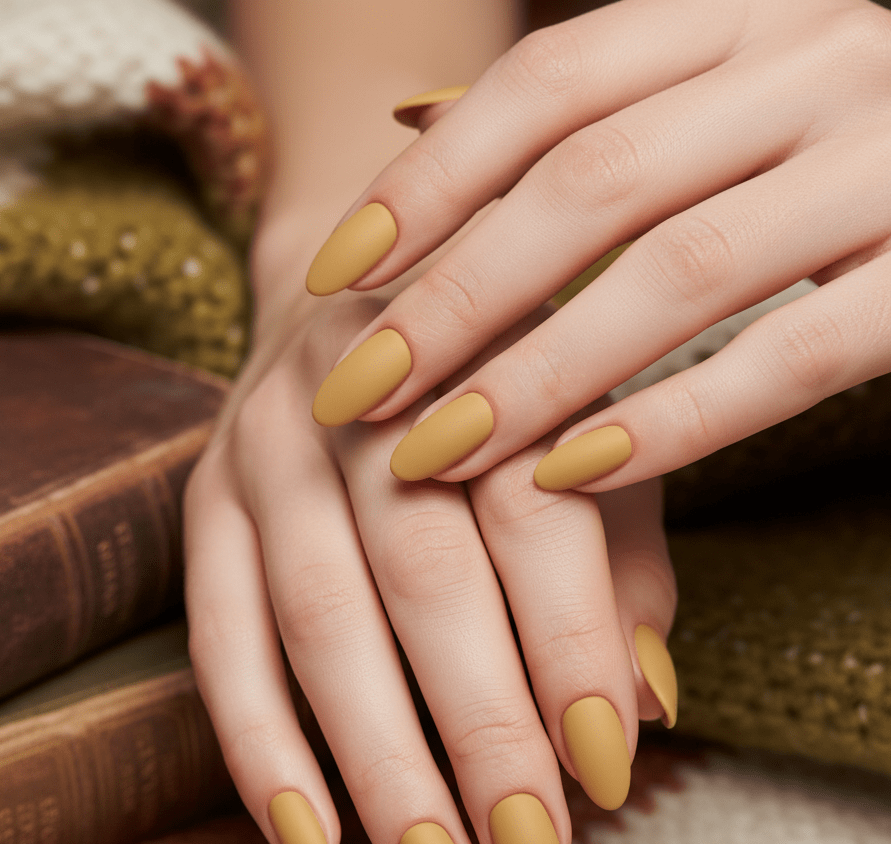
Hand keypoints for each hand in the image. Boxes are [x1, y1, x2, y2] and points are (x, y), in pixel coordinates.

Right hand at [183, 279, 678, 843]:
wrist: (351, 302)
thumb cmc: (495, 389)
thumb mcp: (582, 439)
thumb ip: (622, 558)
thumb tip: (639, 704)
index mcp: (480, 358)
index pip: (531, 511)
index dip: (571, 643)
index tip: (605, 772)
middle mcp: (363, 391)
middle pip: (422, 571)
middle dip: (478, 730)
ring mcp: (267, 444)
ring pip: (317, 615)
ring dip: (377, 762)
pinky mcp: (203, 497)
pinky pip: (218, 634)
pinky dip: (260, 744)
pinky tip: (310, 841)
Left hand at [306, 0, 890, 494]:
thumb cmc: (832, 140)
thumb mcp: (711, 88)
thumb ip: (579, 110)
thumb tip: (408, 120)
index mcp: (741, 15)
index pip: (547, 85)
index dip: (427, 183)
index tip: (332, 276)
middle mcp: (816, 63)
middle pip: (589, 186)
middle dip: (454, 301)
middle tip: (356, 391)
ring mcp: (889, 162)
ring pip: (677, 275)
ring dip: (536, 376)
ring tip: (433, 451)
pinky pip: (791, 359)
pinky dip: (672, 422)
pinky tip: (571, 474)